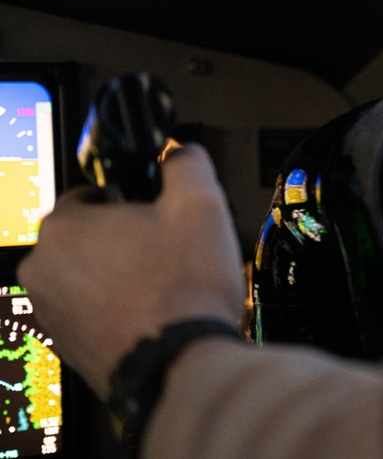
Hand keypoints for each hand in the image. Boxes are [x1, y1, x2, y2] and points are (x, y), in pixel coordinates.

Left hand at [16, 143, 245, 399]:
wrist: (182, 366)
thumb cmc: (184, 292)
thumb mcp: (201, 204)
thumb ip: (186, 163)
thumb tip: (181, 153)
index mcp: (63, 228)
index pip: (92, 192)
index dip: (133, 199)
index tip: (158, 212)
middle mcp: (43, 271)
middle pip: (91, 236)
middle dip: (127, 238)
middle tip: (169, 249)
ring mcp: (51, 312)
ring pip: (92, 274)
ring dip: (124, 273)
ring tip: (167, 283)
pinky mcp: (67, 345)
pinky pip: (94, 309)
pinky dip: (120, 306)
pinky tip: (157, 310)